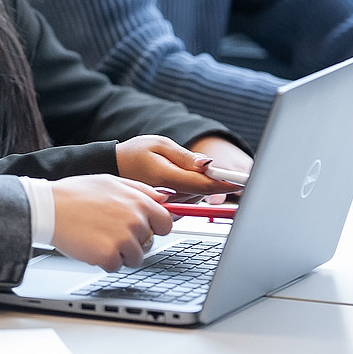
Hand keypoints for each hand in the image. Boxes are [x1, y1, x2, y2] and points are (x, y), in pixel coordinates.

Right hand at [49, 174, 172, 271]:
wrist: (49, 207)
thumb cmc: (75, 193)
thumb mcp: (110, 181)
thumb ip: (140, 190)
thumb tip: (163, 198)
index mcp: (138, 201)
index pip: (166, 223)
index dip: (156, 227)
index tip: (145, 229)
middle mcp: (135, 220)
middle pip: (149, 242)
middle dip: (133, 241)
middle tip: (110, 231)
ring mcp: (123, 239)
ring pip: (134, 258)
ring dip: (119, 253)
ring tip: (98, 237)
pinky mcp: (109, 255)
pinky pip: (115, 266)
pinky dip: (103, 261)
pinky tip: (90, 245)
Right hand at [116, 135, 246, 197]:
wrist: (111, 168)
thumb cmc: (133, 153)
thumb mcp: (159, 144)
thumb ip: (184, 156)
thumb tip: (207, 164)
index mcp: (164, 176)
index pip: (202, 184)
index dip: (224, 183)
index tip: (241, 181)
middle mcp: (165, 195)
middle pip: (201, 193)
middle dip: (208, 180)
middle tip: (198, 164)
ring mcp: (164, 205)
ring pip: (195, 199)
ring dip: (198, 186)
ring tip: (178, 170)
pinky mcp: (163, 209)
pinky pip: (186, 203)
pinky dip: (189, 193)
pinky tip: (176, 182)